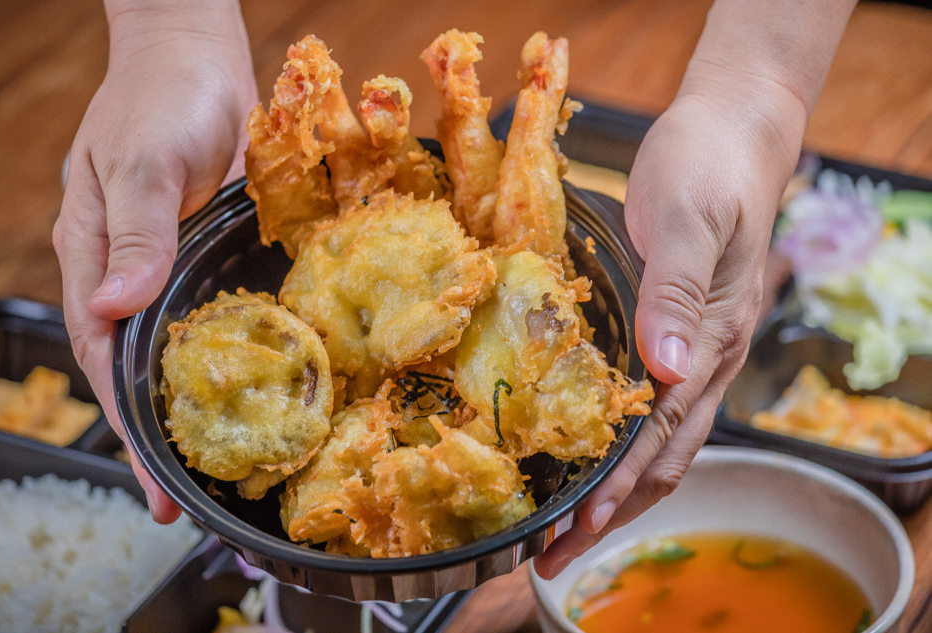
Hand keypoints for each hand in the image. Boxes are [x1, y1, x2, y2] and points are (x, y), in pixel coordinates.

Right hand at [52, 0, 257, 522]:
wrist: (198, 57)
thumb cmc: (161, 98)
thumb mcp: (145, 162)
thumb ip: (137, 230)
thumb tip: (119, 304)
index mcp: (96, 258)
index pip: (104, 358)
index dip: (128, 423)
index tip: (152, 481)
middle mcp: (130, 273)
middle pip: (137, 371)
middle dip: (158, 438)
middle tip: (185, 506)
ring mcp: (171, 266)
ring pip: (175, 353)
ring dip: (194, 409)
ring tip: (221, 469)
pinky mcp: (210, 255)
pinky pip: (214, 317)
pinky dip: (227, 360)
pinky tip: (254, 390)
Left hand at [534, 82, 806, 577]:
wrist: (732, 130)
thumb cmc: (708, 167)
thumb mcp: (688, 218)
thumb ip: (675, 291)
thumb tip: (665, 369)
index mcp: (710, 339)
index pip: (661, 436)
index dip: (619, 490)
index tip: (576, 533)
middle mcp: (704, 357)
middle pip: (663, 457)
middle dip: (612, 513)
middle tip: (555, 557)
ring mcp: (691, 348)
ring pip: (658, 441)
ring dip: (616, 490)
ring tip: (568, 527)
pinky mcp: (673, 331)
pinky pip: (651, 407)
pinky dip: (621, 446)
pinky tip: (590, 455)